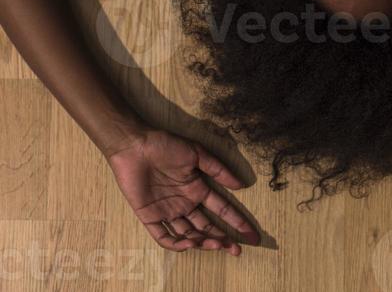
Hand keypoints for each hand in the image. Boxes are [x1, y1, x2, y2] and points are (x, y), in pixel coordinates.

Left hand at [104, 126, 259, 252]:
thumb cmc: (165, 145)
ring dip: (203, 242)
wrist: (135, 146)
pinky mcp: (149, 217)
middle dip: (222, 240)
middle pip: (207, 227)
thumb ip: (218, 170)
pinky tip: (189, 243)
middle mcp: (184, 204)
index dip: (237, 222)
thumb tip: (242, 185)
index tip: (253, 236)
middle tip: (236, 249)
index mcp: (197, 189)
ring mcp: (167, 211)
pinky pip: (163, 236)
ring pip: (188, 234)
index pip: (221, 210)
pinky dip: (176, 243)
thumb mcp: (196, 153)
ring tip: (216, 244)